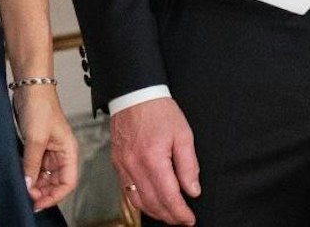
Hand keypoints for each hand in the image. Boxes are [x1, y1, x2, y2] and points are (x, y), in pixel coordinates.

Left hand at [13, 84, 79, 210]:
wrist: (30, 89)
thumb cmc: (40, 108)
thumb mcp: (35, 139)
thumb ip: (32, 165)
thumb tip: (28, 186)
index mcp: (69, 152)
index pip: (68, 182)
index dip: (55, 196)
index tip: (38, 202)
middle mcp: (61, 154)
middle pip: (56, 182)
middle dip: (43, 191)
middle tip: (26, 194)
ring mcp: (49, 151)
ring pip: (44, 176)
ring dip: (34, 184)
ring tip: (22, 185)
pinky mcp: (37, 147)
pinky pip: (35, 167)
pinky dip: (28, 174)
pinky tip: (20, 175)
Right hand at [110, 97, 200, 224]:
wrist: (134, 95)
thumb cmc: (159, 111)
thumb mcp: (183, 134)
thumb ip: (188, 165)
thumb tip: (193, 190)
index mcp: (153, 158)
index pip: (168, 195)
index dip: (180, 212)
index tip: (189, 219)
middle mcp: (134, 166)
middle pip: (152, 202)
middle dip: (169, 216)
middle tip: (182, 221)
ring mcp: (123, 166)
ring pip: (138, 200)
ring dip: (155, 212)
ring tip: (169, 215)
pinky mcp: (117, 164)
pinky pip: (127, 190)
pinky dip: (140, 202)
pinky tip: (151, 203)